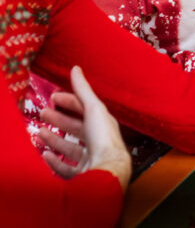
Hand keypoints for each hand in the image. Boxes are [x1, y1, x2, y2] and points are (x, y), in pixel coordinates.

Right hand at [38, 66, 130, 191]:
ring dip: (55, 139)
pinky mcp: (83, 174)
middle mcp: (99, 140)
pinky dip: (55, 161)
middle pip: (77, 128)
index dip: (70, 101)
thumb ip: (83, 90)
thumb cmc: (103, 137)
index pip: (86, 109)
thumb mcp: (93, 108)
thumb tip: (76, 69)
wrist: (107, 169)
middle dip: (60, 120)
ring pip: (70, 147)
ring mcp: (91, 158)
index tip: (53, 97)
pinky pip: (67, 167)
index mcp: (104, 124)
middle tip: (43, 113)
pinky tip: (45, 155)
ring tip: (39, 132)